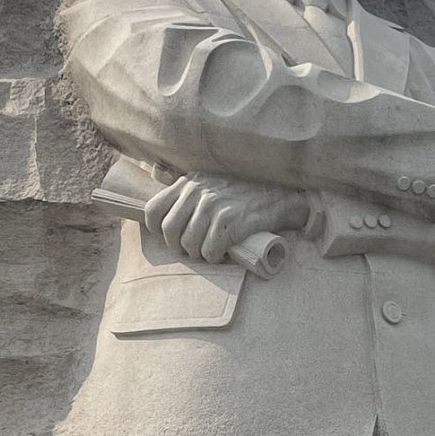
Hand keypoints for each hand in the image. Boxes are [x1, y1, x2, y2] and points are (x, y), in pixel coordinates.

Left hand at [143, 173, 309, 262]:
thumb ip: (187, 185)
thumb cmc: (244, 190)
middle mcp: (198, 192)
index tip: (172, 236)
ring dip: (200, 254)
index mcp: (189, 182)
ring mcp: (214, 206)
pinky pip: (210, 250)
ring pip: (190, 244)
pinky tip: (224, 253)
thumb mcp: (210, 178)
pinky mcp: (231, 222)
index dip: (157, 230)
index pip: (153, 210)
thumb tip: (158, 178)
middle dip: (180, 247)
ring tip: (211, 251)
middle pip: (170, 231)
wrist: (281, 194)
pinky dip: (215, 257)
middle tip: (194, 249)